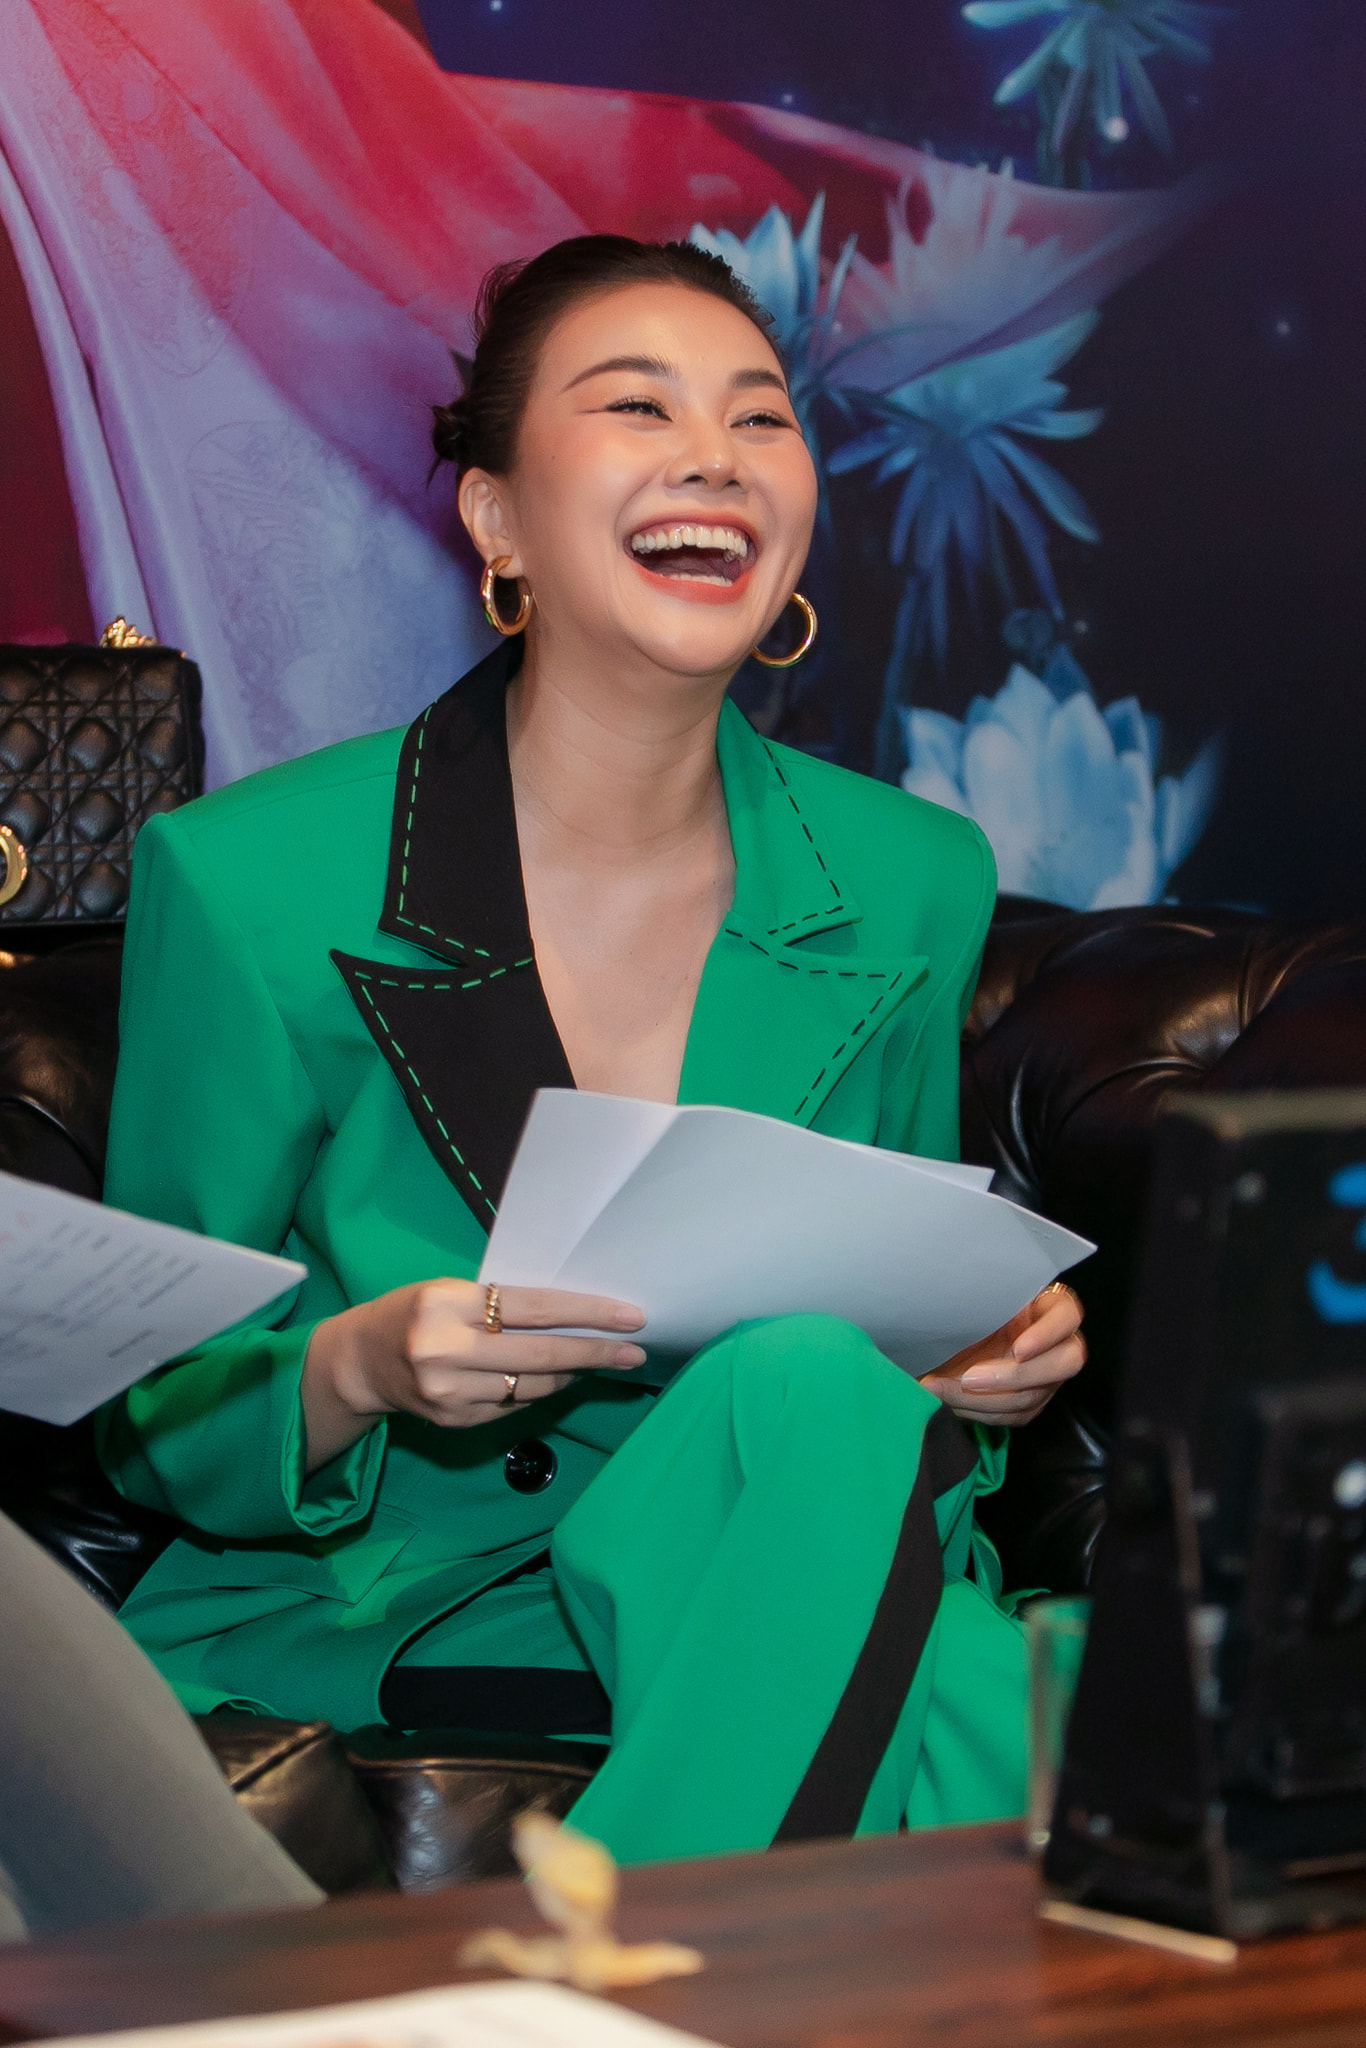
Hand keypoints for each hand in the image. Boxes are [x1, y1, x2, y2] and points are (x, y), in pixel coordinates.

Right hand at [302, 1279, 644, 1470]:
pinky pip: (513, 1405)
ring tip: (602, 1360)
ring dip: (572, 1373)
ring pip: (532, 1386)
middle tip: (634, 1350)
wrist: (360, 1361)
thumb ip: (499, 1303)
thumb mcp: (449, 1291)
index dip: (585, 1313)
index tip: (628, 1316)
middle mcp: (446, 1352)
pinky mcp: (454, 1421)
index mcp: (447, 1306)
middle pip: (540, 1354)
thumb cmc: (414, 1312)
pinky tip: (559, 1378)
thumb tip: (572, 1315)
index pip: (532, 1308)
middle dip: (594, 1352)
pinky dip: (540, 1390)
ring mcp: (450, 1393)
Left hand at [919, 1281, 1085, 1426]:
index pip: (1067, 1316)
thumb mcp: (974, 1300)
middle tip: (969, 1377)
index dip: (1048, 1334)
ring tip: (945, 1390)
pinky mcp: (1031, 1400)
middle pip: (1064, 1364)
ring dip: (986, 1398)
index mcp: (1046, 1307)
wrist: (949, 1341)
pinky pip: (1016, 1414)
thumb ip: (979, 1301)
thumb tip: (959, 1306)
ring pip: (1033, 1396)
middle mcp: (1055, 1343)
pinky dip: (982, 1411)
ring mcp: (1046, 1376)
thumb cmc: (964, 1310)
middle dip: (1015, 1376)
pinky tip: (951, 1401)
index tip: (1018, 1348)